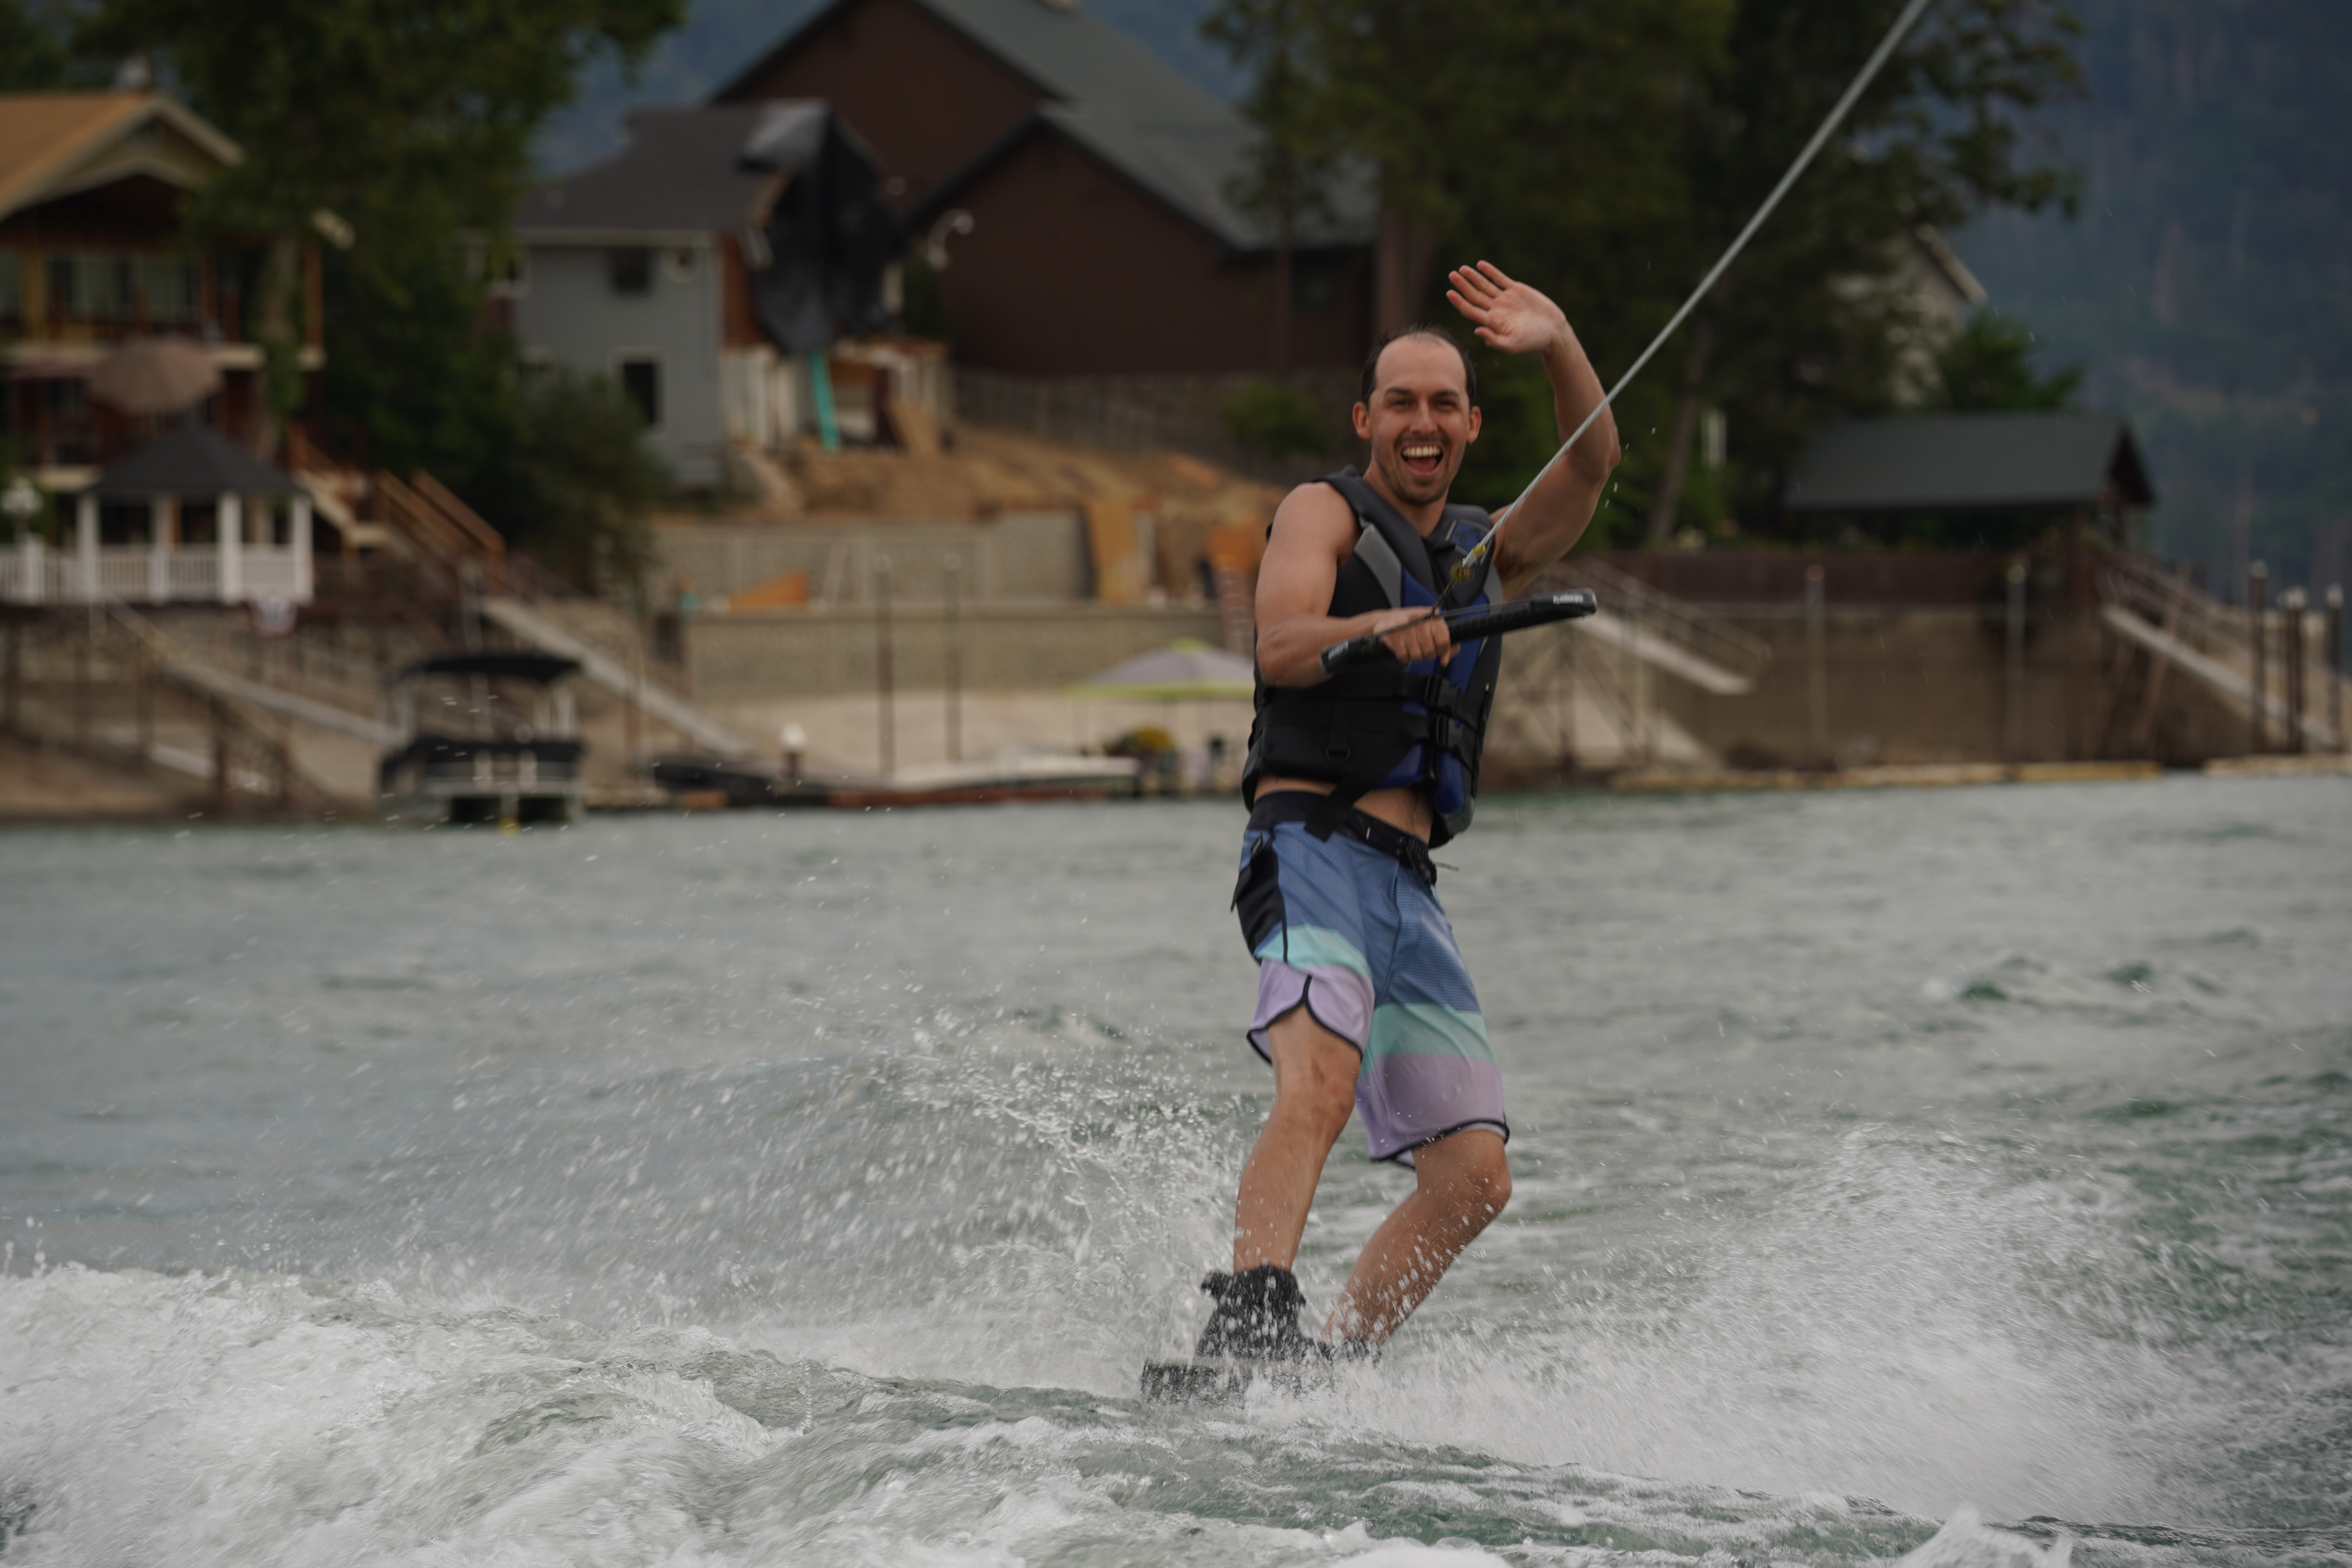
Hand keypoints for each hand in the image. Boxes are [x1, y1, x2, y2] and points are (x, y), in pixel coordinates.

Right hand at [1372, 607, 1450, 663]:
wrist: (1387, 619)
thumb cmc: (1413, 625)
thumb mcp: (1432, 629)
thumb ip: (1444, 644)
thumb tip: (1444, 661)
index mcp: (1432, 615)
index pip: (1443, 640)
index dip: (1442, 651)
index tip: (1438, 651)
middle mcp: (1419, 618)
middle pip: (1430, 650)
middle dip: (1427, 655)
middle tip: (1422, 650)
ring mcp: (1405, 625)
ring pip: (1416, 655)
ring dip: (1415, 657)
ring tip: (1412, 649)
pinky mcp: (1393, 633)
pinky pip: (1403, 656)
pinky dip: (1404, 658)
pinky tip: (1403, 650)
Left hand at [1446, 261, 1567, 357]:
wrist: (1554, 332)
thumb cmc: (1533, 342)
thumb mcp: (1513, 345)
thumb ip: (1494, 340)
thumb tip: (1476, 330)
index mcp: (1492, 323)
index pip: (1470, 310)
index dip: (1459, 302)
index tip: (1449, 292)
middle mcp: (1496, 310)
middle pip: (1474, 296)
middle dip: (1463, 286)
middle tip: (1452, 275)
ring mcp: (1505, 299)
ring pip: (1485, 286)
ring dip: (1473, 277)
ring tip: (1462, 269)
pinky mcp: (1516, 290)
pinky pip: (1500, 279)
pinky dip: (1490, 272)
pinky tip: (1480, 265)